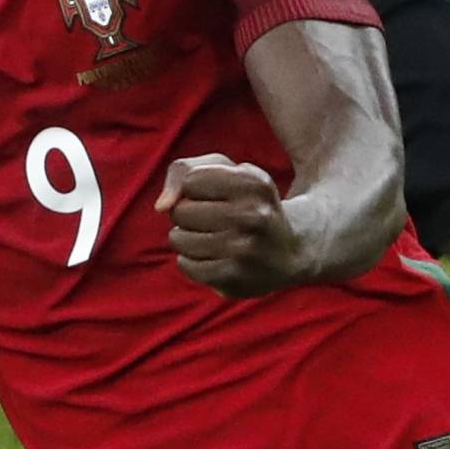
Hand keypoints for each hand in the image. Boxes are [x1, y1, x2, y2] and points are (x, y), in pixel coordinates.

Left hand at [153, 154, 302, 297]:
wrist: (288, 250)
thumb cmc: (244, 203)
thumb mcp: (223, 170)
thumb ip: (182, 170)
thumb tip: (161, 206)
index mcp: (253, 182)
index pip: (191, 180)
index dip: (196, 187)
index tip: (217, 195)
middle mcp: (254, 215)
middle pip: (180, 210)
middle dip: (188, 214)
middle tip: (214, 220)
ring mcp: (245, 249)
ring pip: (178, 238)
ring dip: (186, 238)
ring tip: (211, 238)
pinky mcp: (235, 278)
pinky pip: (186, 265)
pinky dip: (191, 261)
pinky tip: (212, 257)